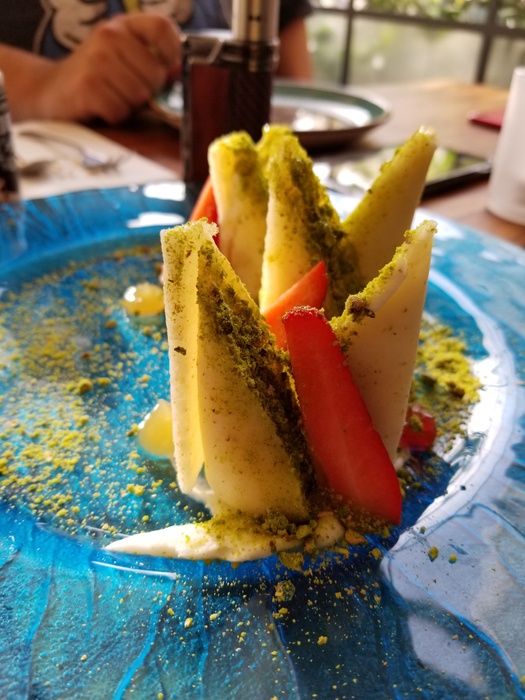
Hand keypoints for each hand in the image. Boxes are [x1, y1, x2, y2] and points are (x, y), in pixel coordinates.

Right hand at [35, 13, 180, 123]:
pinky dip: (114, 116)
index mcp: (122, 26)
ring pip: (140, 96)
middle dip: (148, 92)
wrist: (51, 90)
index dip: (172, 53)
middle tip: (127, 91)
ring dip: (129, 106)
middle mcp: (109, 36)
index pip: (163, 27)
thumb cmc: (96, 78)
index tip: (166, 69)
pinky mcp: (88, 86)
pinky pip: (121, 111)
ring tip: (111, 97)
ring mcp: (97, 60)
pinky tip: (101, 107)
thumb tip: (178, 72)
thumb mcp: (124, 60)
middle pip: (156, 74)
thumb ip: (153, 63)